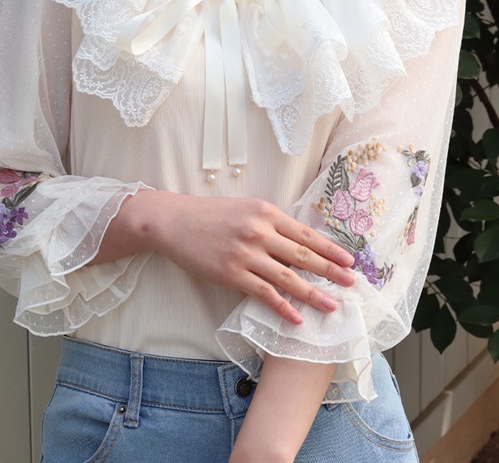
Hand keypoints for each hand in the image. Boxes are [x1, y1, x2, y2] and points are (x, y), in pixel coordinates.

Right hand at [143, 191, 353, 322]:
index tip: (349, 261)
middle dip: (331, 271)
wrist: (174, 221)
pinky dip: (282, 307)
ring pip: (287, 277)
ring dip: (312, 293)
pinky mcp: (230, 273)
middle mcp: (259, 232)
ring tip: (331, 305)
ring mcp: (245, 254)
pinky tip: (296, 318)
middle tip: (351, 283)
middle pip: (303, 255)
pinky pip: (263, 293)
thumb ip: (271, 223)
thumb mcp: (246, 209)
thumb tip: (299, 242)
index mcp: (266, 212)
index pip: (306, 234)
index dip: (330, 249)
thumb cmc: (211, 214)